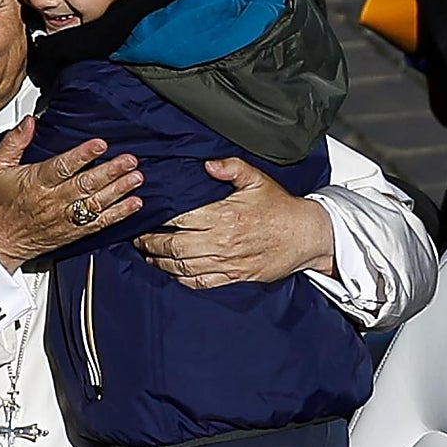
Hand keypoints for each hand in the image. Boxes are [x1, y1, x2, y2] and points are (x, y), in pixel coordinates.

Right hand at [0, 116, 143, 271]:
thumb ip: (13, 142)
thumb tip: (29, 122)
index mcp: (35, 182)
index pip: (62, 167)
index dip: (82, 156)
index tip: (99, 145)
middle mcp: (53, 201)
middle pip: (85, 185)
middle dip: (110, 171)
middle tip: (129, 160)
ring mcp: (66, 218)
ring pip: (96, 203)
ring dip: (119, 190)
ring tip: (136, 178)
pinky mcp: (74, 232)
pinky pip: (100, 223)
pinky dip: (119, 214)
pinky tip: (134, 204)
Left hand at [133, 158, 333, 288]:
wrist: (308, 235)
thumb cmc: (280, 207)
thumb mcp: (257, 180)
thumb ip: (230, 168)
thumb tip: (207, 164)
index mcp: (223, 215)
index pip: (178, 219)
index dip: (157, 219)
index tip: (145, 215)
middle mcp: (221, 241)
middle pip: (174, 246)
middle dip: (150, 243)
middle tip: (138, 238)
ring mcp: (227, 262)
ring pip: (182, 267)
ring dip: (160, 262)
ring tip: (148, 254)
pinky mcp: (234, 277)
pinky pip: (200, 283)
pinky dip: (181, 279)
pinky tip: (171, 271)